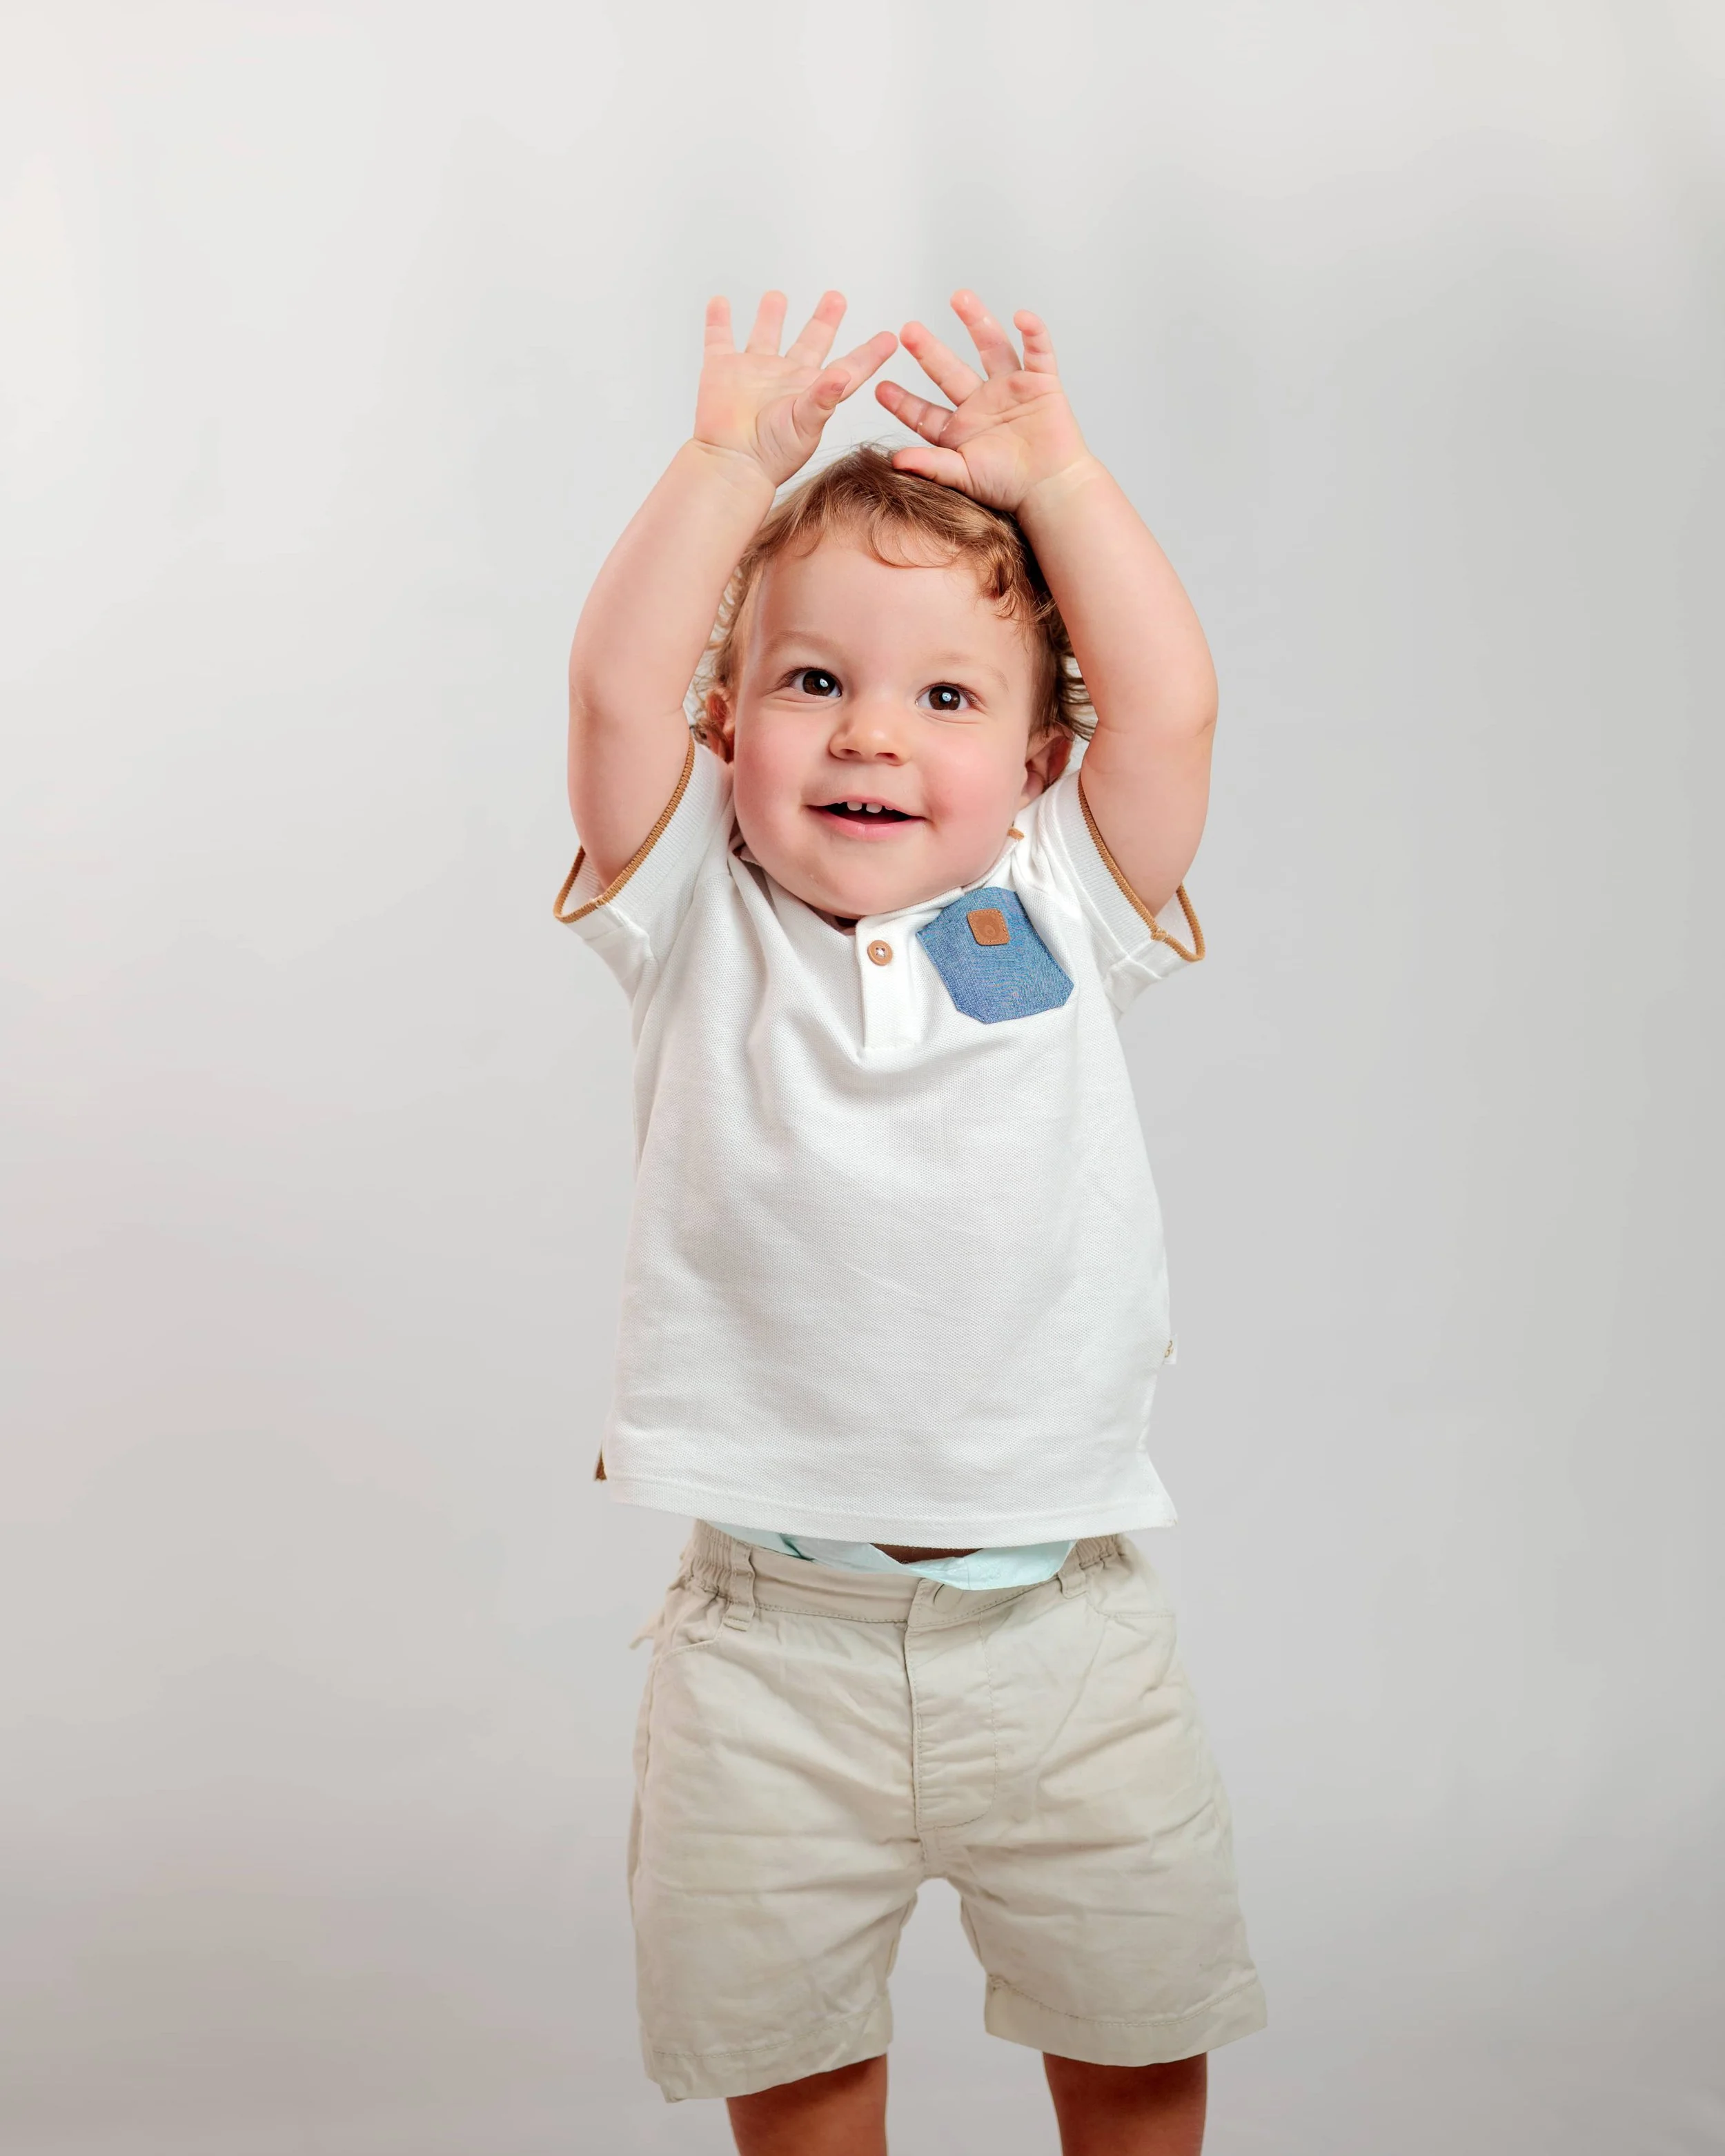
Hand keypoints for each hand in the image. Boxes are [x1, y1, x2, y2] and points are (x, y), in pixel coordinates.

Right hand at [694, 290, 897, 489]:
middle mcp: (786, 378)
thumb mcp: (807, 424)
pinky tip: (719, 302)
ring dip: (771, 316)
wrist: (731, 463)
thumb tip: (843, 373)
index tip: (890, 338)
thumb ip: (824, 397)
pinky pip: (719, 338)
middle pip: (811, 341)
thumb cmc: (771, 454)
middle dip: (824, 320)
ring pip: (765, 335)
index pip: (850, 366)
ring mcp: (754, 373)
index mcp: (813, 390)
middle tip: (836, 298)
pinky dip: (718, 320)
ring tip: (777, 296)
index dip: (870, 353)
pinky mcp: (721, 370)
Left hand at [875, 291, 1092, 514]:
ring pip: (991, 348)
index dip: (903, 401)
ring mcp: (1011, 390)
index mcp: (959, 429)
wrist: (1053, 490)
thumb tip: (895, 461)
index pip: (924, 412)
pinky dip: (1033, 334)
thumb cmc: (1009, 488)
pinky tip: (1021, 316)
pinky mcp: (1042, 383)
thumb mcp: (964, 477)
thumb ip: (931, 465)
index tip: (879, 389)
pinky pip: (1038, 352)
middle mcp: (982, 403)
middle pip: (950, 371)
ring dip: (977, 322)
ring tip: (959, 297)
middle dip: (929, 350)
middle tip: (907, 331)